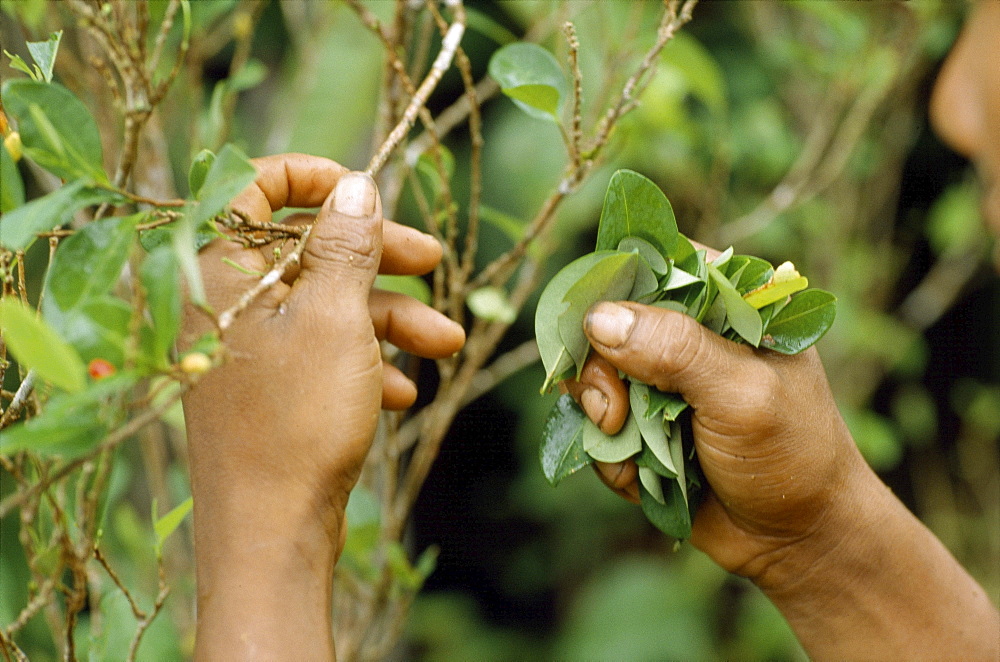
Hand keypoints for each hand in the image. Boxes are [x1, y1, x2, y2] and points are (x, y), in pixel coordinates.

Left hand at [181, 154, 463, 659]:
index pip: (253, 187)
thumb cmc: (298, 416)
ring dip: (388, 319)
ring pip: (323, 307)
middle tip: (432, 259)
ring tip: (446, 342)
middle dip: (377, 256)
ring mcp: (243, 350)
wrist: (270, 532)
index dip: (313, 177)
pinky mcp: (264, 390)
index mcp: (220, 270)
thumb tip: (355, 185)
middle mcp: (222, 303)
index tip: (367, 189)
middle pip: (305, 250)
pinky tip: (404, 393)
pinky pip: (317, 355)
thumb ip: (346, 243)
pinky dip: (363, 363)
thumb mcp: (337, 317)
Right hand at [571, 301, 863, 577]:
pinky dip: (611, 455)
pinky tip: (643, 476)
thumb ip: (676, 351)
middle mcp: (689, 335)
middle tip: (614, 412)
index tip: (590, 329)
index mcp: (726, 303)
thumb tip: (599, 319)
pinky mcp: (645, 427)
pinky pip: (599, 428)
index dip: (611, 289)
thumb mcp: (742, 394)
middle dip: (600, 370)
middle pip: (607, 323)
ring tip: (630, 447)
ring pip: (594, 377)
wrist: (799, 540)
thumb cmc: (793, 454)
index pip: (653, 264)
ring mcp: (664, 382)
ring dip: (602, 417)